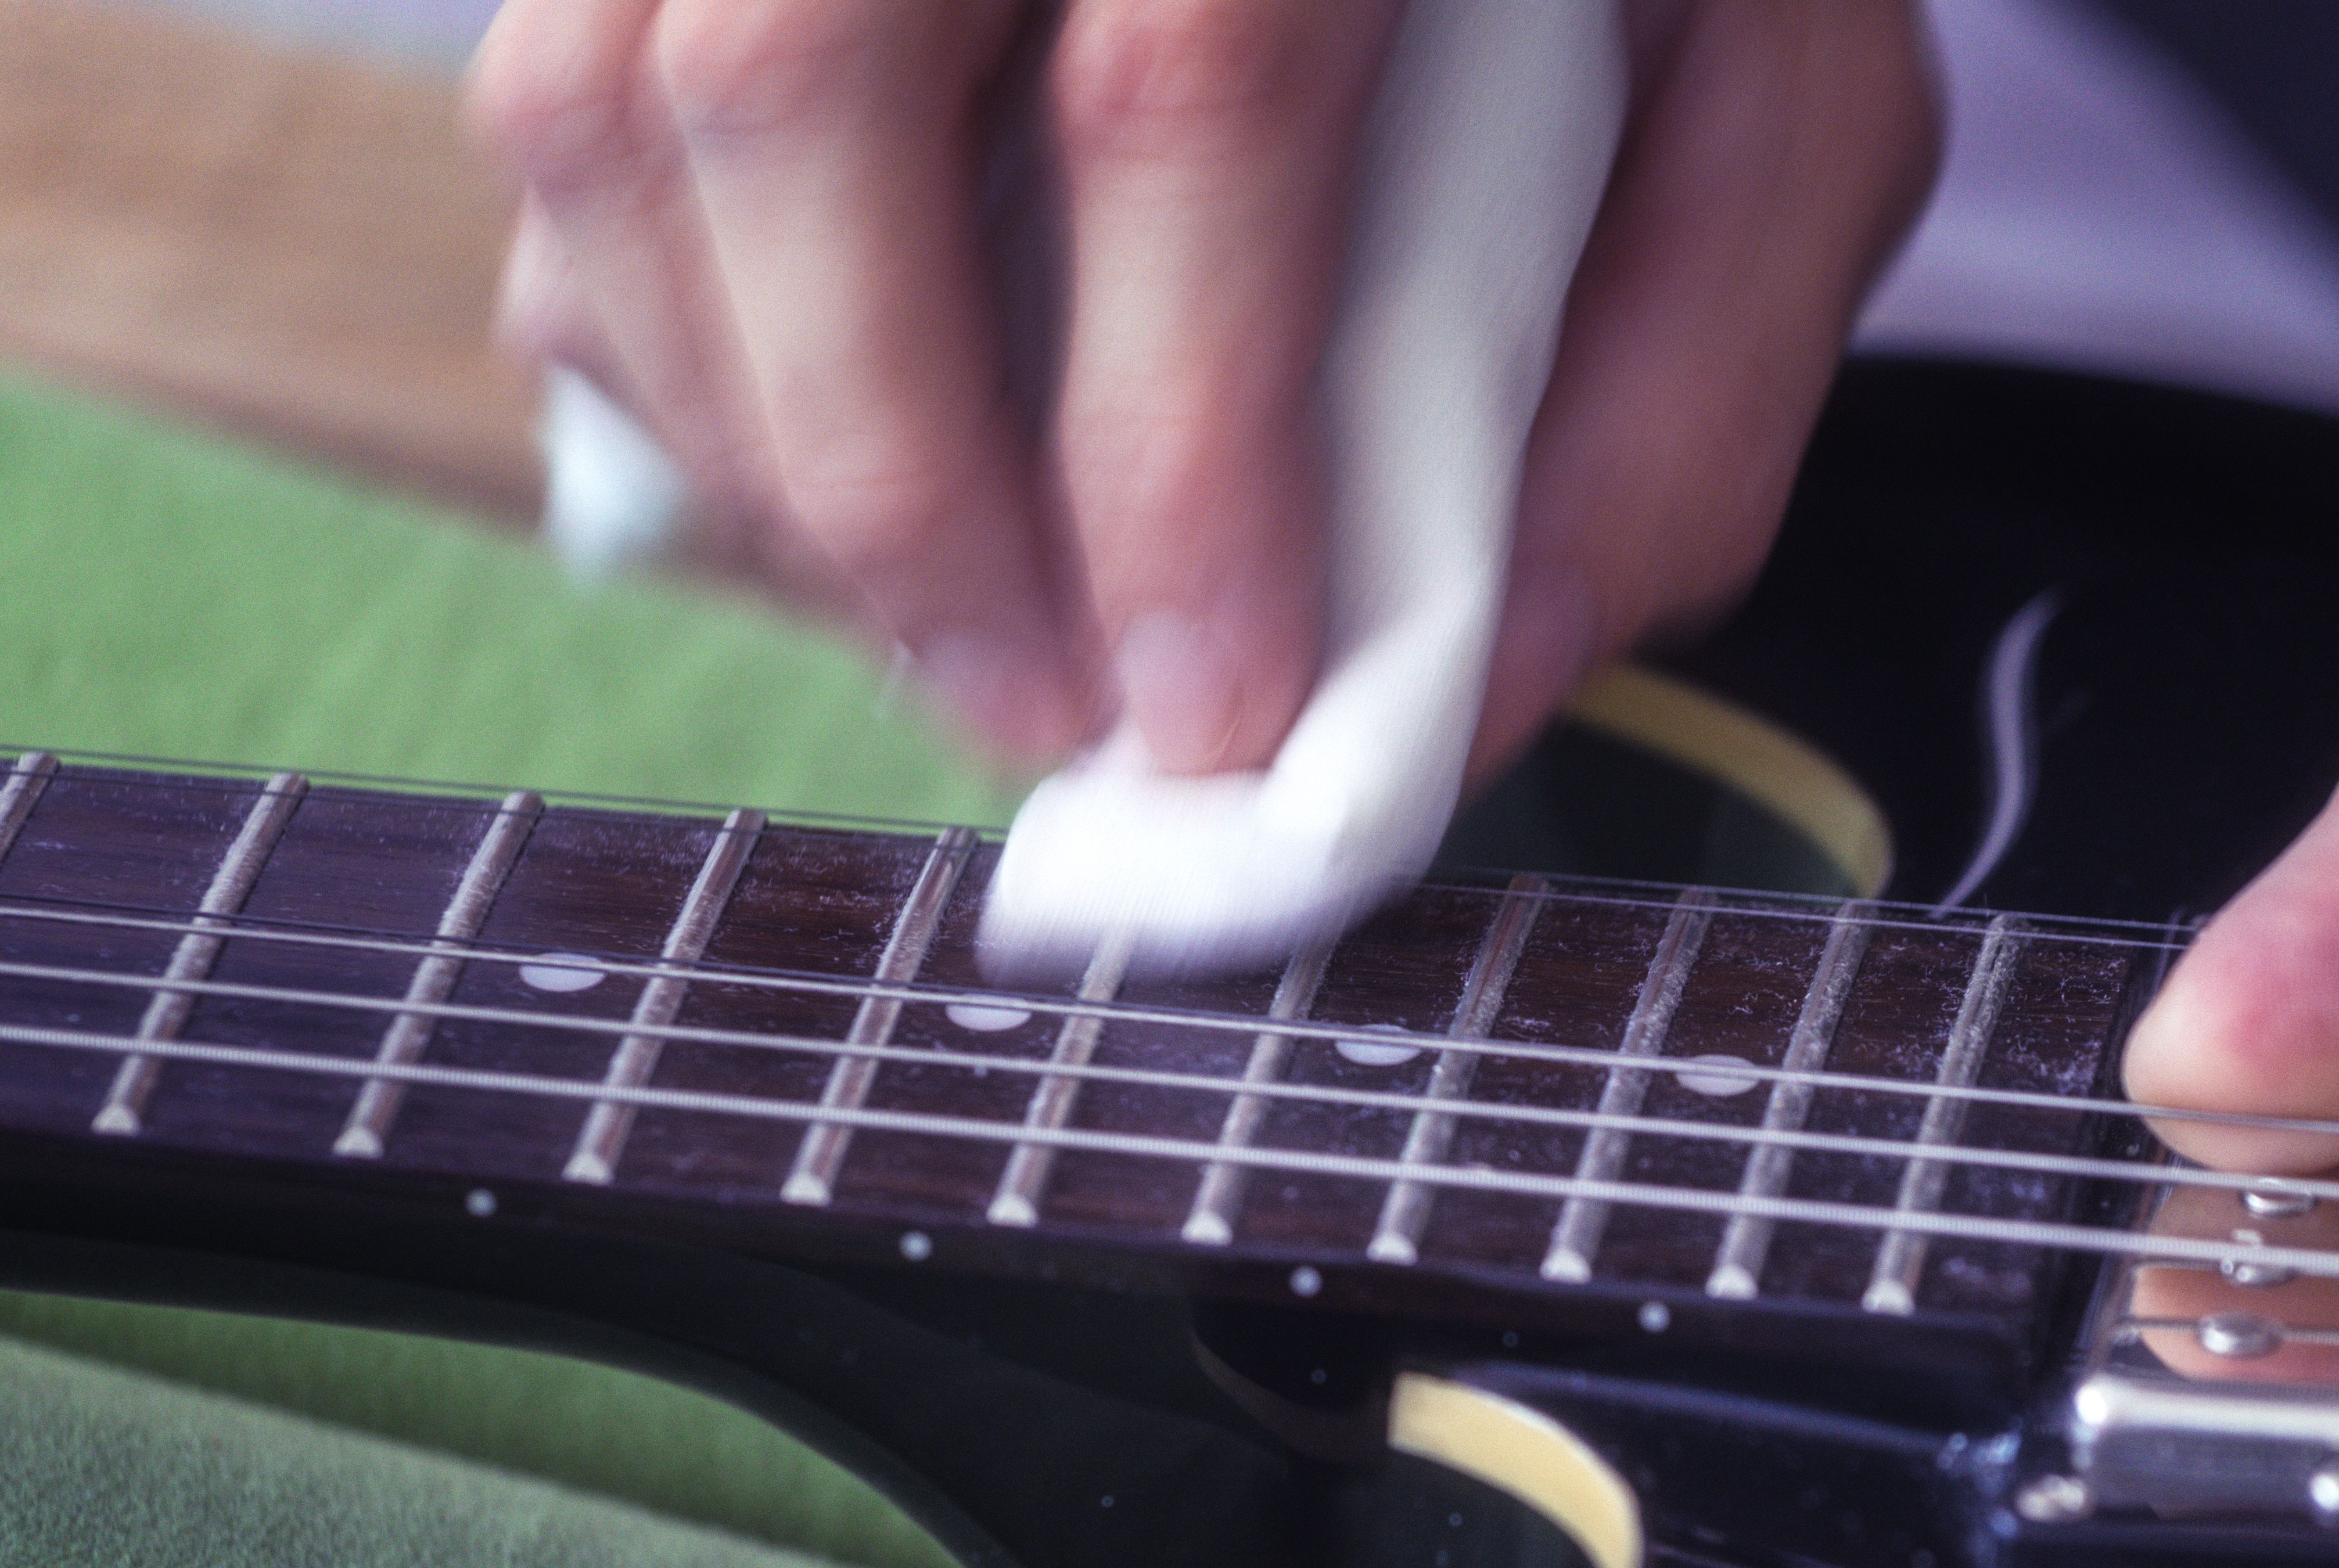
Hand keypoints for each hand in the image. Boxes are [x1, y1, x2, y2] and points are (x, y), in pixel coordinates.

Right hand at [464, 0, 1938, 772]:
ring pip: (601, 102)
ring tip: (954, 625)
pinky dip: (666, 327)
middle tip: (1043, 716)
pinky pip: (558, 99)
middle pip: (793, 81)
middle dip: (898, 480)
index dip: (1174, 447)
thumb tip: (1486, 680)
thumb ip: (1689, 366)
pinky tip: (841, 456)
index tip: (1212, 713)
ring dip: (755, 431)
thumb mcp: (1780, 81)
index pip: (1180, 89)